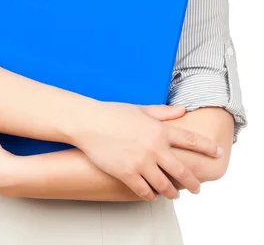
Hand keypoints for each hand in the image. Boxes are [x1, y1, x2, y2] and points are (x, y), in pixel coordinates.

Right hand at [72, 101, 222, 201]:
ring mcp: (141, 162)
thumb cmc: (113, 114)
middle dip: (193, 182)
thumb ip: (164, 113)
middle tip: (197, 188)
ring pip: (166, 186)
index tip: (218, 154)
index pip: (191, 141)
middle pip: (182, 171)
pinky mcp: (127, 174)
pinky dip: (151, 196)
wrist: (89, 123)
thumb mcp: (141, 109)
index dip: (207, 148)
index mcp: (159, 129)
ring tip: (174, 194)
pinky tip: (152, 195)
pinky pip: (145, 192)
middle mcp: (154, 147)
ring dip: (172, 192)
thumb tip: (183, 109)